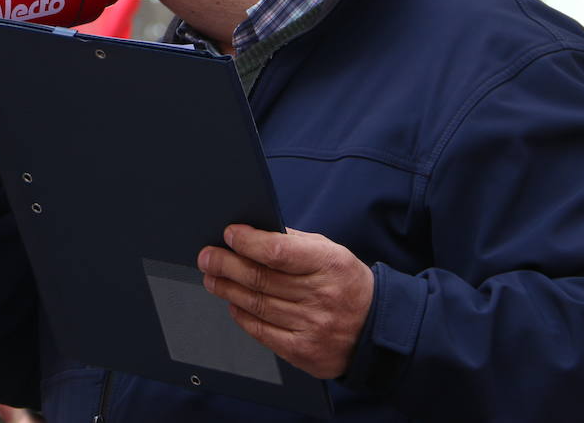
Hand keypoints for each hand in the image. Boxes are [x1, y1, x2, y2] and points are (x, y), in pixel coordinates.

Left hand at [197, 225, 373, 378]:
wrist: (375, 328)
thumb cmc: (345, 282)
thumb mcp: (331, 252)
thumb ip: (295, 243)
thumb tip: (254, 232)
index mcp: (328, 264)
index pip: (279, 252)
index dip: (249, 242)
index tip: (230, 234)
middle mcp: (320, 296)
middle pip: (261, 279)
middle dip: (226, 265)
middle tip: (207, 257)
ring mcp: (312, 326)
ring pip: (257, 304)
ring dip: (228, 289)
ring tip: (212, 278)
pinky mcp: (303, 351)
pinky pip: (263, 332)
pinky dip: (243, 316)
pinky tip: (233, 304)